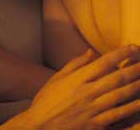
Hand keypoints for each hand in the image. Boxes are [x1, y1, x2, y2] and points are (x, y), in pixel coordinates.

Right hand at [0, 46, 139, 128]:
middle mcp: (87, 93)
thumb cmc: (46, 100)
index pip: (103, 63)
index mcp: (77, 79)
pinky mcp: (96, 126)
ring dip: (137, 88)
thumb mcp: (57, 78)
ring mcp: (93, 110)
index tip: (132, 47)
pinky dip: (131, 112)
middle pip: (116, 79)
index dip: (120, 54)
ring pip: (121, 98)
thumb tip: (91, 52)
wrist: (39, 126)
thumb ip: (75, 64)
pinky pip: (118, 118)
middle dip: (134, 70)